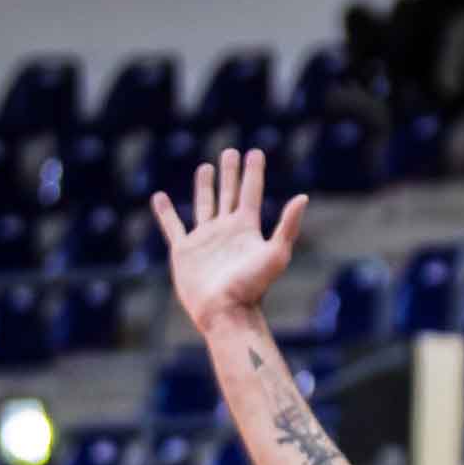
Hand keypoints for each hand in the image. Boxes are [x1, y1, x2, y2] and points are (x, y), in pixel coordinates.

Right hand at [152, 147, 307, 329]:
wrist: (225, 312)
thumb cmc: (251, 286)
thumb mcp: (276, 254)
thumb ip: (288, 226)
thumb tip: (303, 197)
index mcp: (247, 229)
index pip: (251, 193)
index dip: (253, 172)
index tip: (255, 152)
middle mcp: (227, 231)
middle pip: (228, 194)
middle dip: (230, 173)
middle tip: (231, 151)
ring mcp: (205, 240)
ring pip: (204, 205)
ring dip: (205, 186)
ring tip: (206, 167)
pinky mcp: (184, 251)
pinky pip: (172, 226)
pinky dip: (165, 212)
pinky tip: (160, 197)